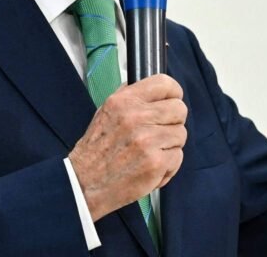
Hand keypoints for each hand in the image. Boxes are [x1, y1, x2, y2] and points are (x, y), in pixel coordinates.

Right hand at [68, 74, 187, 220]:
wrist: (85, 182)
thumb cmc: (96, 149)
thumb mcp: (105, 111)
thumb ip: (128, 97)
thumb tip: (152, 90)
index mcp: (124, 101)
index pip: (164, 83)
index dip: (174, 93)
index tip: (172, 100)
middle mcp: (136, 117)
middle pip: (179, 109)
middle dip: (173, 121)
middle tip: (160, 132)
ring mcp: (147, 140)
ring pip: (181, 134)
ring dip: (170, 145)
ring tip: (152, 152)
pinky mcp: (156, 162)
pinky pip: (177, 156)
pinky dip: (168, 165)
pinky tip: (152, 168)